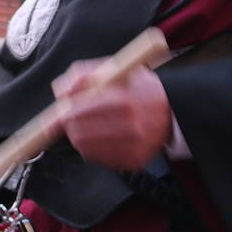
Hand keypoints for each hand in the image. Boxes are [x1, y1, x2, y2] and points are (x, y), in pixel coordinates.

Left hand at [53, 61, 171, 171]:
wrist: (173, 112)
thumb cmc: (139, 88)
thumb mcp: (116, 69)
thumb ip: (84, 74)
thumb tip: (60, 92)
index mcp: (125, 99)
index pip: (82, 109)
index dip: (64, 112)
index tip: (58, 112)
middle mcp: (131, 126)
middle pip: (80, 131)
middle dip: (69, 125)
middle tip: (68, 120)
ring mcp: (133, 147)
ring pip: (85, 147)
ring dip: (78, 136)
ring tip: (85, 126)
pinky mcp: (134, 162)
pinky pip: (98, 159)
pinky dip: (91, 148)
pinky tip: (99, 137)